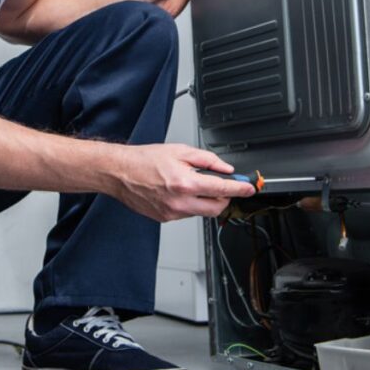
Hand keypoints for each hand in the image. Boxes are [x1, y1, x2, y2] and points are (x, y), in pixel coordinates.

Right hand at [109, 143, 256, 221]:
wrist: (120, 173)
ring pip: (202, 212)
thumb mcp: (180, 151)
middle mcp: (181, 202)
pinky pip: (187, 214)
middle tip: (222, 185)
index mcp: (186, 183)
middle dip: (225, 197)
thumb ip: (207, 160)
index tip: (249, 188)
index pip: (223, 190)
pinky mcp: (165, 218)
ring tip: (191, 183)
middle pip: (217, 207)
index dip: (240, 189)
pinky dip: (191, 204)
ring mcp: (173, 213)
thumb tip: (226, 169)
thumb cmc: (144, 160)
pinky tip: (179, 191)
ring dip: (206, 200)